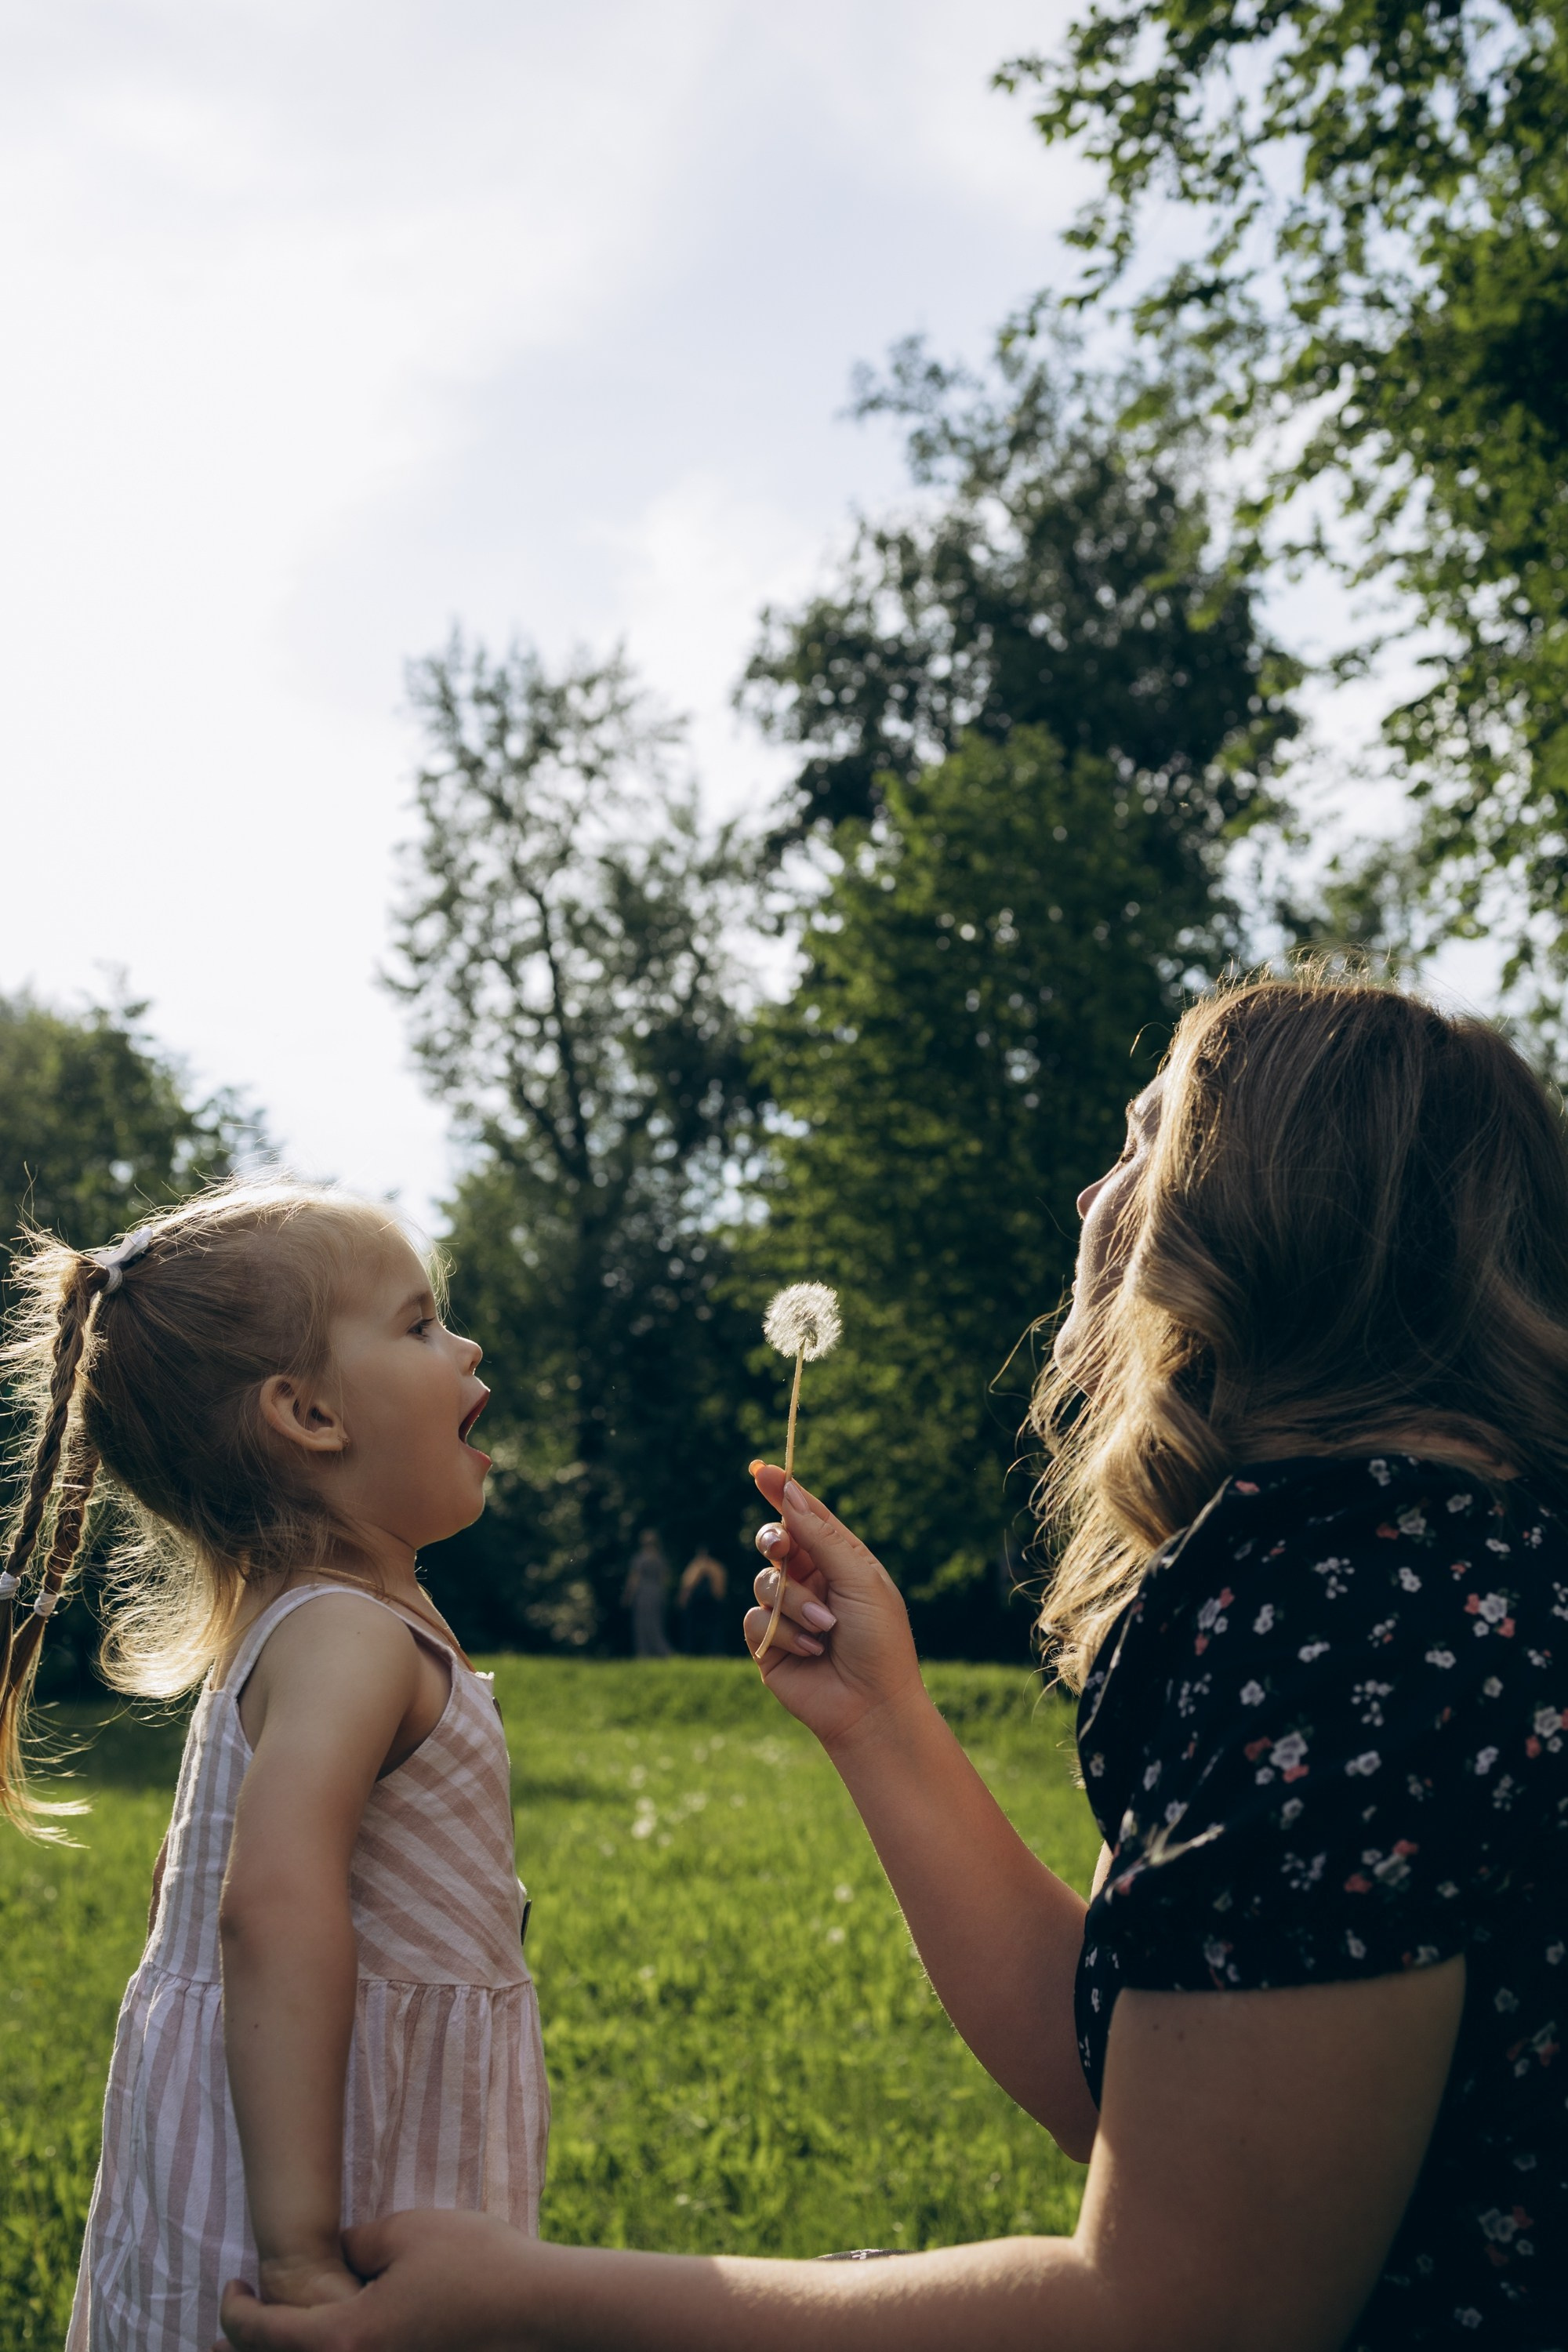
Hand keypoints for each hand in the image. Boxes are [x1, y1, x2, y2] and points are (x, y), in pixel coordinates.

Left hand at [218, 2211, 536, 2350]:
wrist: (540, 2308)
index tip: (231, 2289)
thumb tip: (336, 2258)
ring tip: (267, 2344)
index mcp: (343, 2339)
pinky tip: (330, 2343)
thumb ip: (354, 2245)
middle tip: (214, 2343)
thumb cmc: (475, 2263)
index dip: (234, 2312)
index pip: (263, 2335)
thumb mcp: (405, 2232)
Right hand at [747, 1465, 925, 1755]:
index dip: (784, 1491)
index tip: (761, 1469)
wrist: (871, 1706)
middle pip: (775, 1541)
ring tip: (825, 1629)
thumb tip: (793, 1496)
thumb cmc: (879, 1641)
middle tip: (780, 1546)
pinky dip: (783, 1632)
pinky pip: (755, 1618)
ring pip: (763, 1581)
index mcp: (840, 1561)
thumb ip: (823, 1538)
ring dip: (794, 1604)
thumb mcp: (860, 1580)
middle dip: (774, 1540)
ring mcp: (788, 1612)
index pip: (807, 1517)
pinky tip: (811, 1651)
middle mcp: (811, 1582)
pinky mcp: (768, 1643)